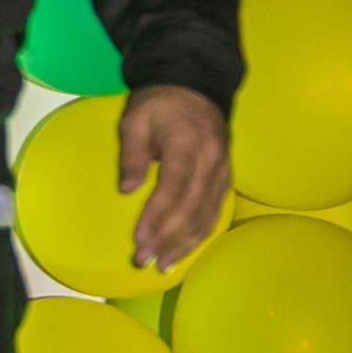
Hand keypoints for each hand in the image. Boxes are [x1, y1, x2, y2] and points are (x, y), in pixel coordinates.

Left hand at [116, 81, 232, 273]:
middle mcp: (211, 161)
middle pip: (191, 207)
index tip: (139, 239)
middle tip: (143, 260)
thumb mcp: (135, 120)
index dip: (157, 216)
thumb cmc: (158, 104)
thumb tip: (127, 190)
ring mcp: (222, 171)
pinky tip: (184, 251)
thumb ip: (131, 154)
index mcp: (188, 144)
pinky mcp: (224, 178)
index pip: (174, 187)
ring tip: (162, 266)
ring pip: (207, 214)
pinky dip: (200, 234)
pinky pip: (214, 211)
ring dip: (185, 243)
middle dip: (167, 238)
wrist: (195, 87)